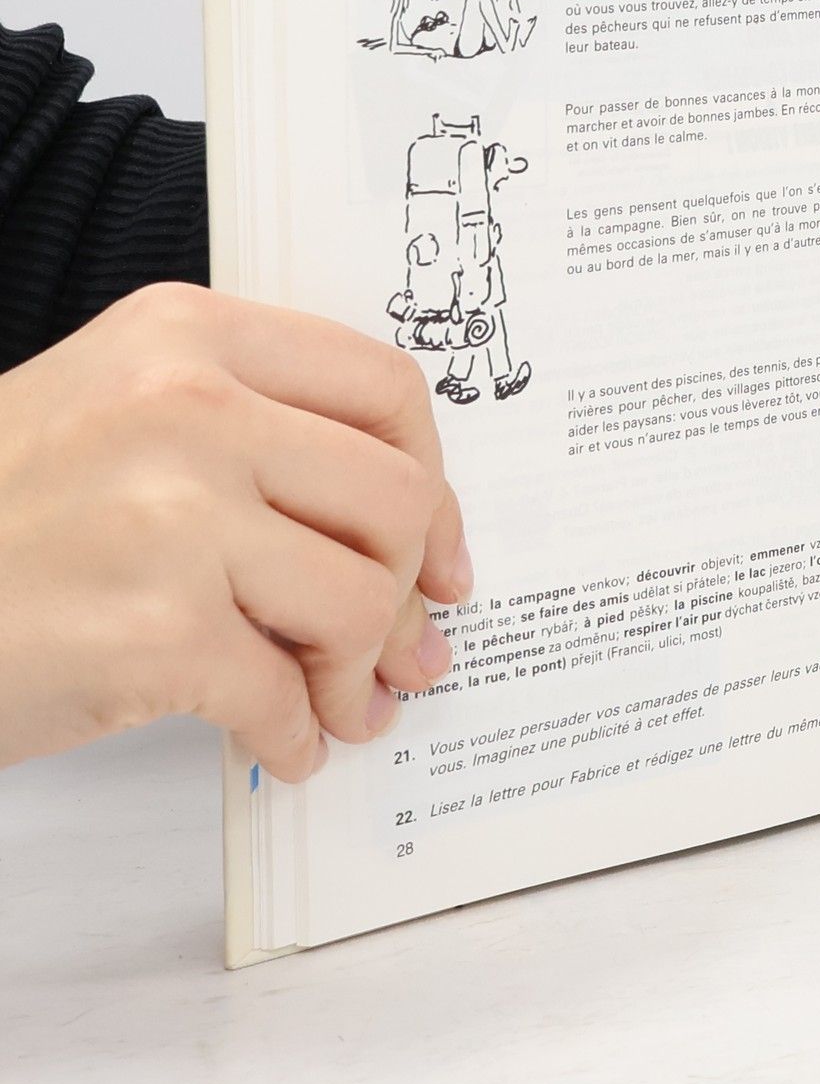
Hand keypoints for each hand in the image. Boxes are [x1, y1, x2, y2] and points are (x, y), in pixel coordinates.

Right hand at [0, 284, 470, 781]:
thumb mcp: (117, 415)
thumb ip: (256, 439)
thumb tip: (405, 536)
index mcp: (189, 336)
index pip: (385, 386)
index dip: (435, 479)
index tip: (437, 550)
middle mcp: (187, 405)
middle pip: (393, 497)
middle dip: (410, 591)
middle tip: (405, 648)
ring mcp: (170, 513)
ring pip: (359, 597)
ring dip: (359, 672)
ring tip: (339, 704)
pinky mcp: (151, 627)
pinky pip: (283, 691)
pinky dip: (296, 735)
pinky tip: (281, 747)